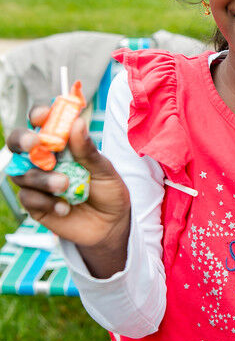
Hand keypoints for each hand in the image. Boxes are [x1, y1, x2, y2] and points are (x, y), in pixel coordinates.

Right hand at [7, 106, 130, 275]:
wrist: (111, 224)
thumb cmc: (108, 190)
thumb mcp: (104, 169)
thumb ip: (88, 150)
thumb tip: (77, 122)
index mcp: (62, 143)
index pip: (43, 122)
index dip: (39, 115)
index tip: (44, 115)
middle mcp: (44, 158)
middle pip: (18, 142)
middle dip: (22, 140)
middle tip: (35, 143)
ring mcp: (37, 181)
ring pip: (22, 172)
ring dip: (42, 178)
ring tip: (65, 185)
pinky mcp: (35, 203)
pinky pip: (28, 197)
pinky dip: (46, 201)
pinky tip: (65, 207)